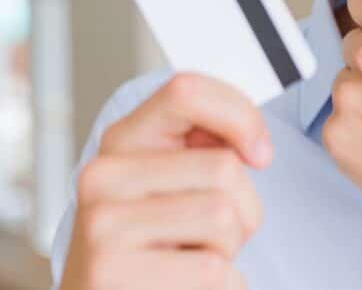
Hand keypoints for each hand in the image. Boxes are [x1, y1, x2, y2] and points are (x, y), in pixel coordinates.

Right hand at [59, 73, 273, 288]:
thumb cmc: (156, 248)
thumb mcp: (174, 187)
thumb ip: (206, 152)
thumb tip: (253, 148)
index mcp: (120, 142)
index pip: (186, 91)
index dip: (240, 116)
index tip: (259, 155)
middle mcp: (102, 177)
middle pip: (224, 168)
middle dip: (243, 210)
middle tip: (209, 238)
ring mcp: (101, 227)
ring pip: (224, 219)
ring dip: (230, 251)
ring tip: (194, 262)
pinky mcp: (111, 273)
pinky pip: (216, 272)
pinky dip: (226, 286)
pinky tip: (186, 289)